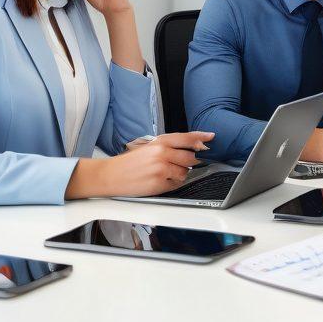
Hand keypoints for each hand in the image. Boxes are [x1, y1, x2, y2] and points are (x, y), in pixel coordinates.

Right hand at [66, 131, 214, 198]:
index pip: (186, 137)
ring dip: (178, 174)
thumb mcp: (149, 147)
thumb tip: (189, 148)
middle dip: (187, 162)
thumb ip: (168, 146)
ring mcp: (162, 168)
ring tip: (162, 173)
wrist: (111, 175)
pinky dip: (171, 184)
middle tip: (175, 164)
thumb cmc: (129, 162)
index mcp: (160, 141)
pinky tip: (158, 181)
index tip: (211, 137)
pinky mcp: (159, 183)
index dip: (201, 137)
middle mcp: (162, 153)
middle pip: (190, 157)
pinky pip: (176, 184)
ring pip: (184, 172)